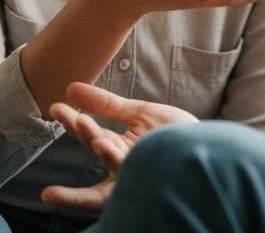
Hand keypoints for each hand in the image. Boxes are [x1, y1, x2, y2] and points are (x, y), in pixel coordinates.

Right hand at [41, 82, 197, 209]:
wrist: (209, 149)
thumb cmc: (174, 134)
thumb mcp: (138, 114)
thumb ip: (106, 105)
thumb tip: (70, 88)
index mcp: (116, 151)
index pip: (90, 133)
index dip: (73, 121)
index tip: (55, 106)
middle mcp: (122, 166)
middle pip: (97, 150)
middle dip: (82, 135)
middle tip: (69, 118)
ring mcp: (137, 172)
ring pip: (113, 163)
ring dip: (101, 146)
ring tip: (89, 130)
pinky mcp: (152, 176)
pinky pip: (132, 169)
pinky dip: (117, 159)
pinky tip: (107, 146)